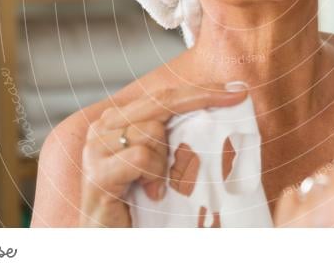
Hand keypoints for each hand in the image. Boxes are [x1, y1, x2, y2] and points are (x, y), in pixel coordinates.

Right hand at [78, 81, 248, 226]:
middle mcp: (103, 127)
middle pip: (160, 102)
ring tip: (160, 185)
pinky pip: (142, 157)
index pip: (164, 95)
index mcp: (118, 120)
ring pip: (152, 131)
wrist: (108, 241)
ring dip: (165, 161)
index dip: (201, 91)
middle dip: (201, 101)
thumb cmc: (136, 203)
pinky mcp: (98, 174)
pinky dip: (154, 175)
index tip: (237, 92)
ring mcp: (97, 149)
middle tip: (234, 101)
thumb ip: (172, 139)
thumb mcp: (158, 164)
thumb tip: (218, 117)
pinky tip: (152, 193)